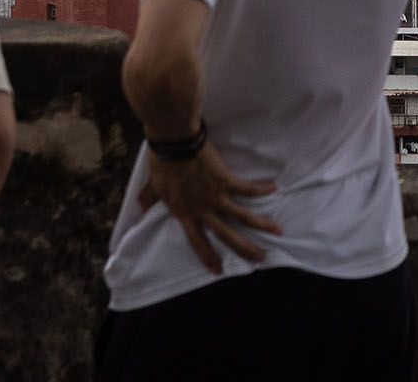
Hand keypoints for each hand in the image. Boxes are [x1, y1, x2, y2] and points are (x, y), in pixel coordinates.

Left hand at [139, 142, 279, 273]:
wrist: (174, 147)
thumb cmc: (162, 166)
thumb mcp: (153, 187)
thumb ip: (148, 199)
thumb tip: (139, 207)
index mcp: (186, 214)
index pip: (197, 241)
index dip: (207, 256)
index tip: (217, 269)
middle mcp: (204, 210)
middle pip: (227, 235)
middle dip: (244, 248)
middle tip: (259, 258)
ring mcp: (217, 197)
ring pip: (243, 216)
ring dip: (262, 224)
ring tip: (278, 231)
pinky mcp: (226, 180)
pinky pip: (247, 188)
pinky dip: (262, 188)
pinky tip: (274, 188)